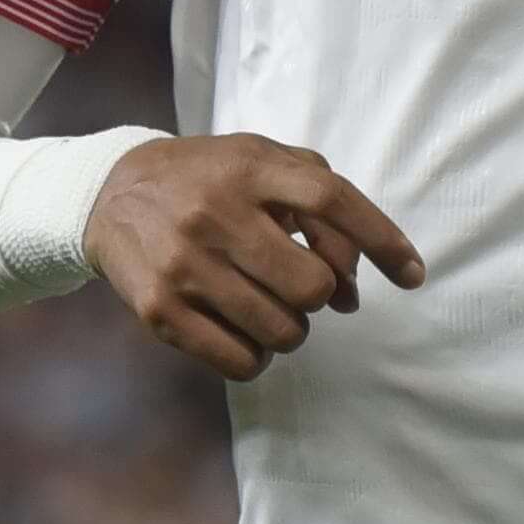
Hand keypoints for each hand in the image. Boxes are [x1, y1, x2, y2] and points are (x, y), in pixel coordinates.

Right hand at [83, 134, 427, 381]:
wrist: (110, 194)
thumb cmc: (211, 179)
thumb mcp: (264, 161)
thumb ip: (323, 201)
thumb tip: (354, 287)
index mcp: (250, 168)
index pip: (332, 200)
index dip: (383, 240)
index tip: (413, 275)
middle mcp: (215, 214)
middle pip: (313, 284)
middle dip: (322, 295)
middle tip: (303, 287)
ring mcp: (185, 265)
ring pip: (283, 331)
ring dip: (293, 330)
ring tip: (272, 307)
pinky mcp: (159, 311)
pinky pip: (240, 362)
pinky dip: (258, 358)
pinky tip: (248, 335)